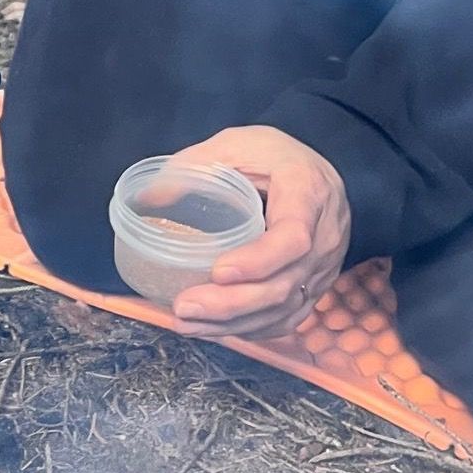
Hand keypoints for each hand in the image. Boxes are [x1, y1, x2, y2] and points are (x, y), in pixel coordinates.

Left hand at [155, 126, 350, 339]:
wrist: (317, 173)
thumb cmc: (274, 156)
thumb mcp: (236, 144)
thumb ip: (195, 165)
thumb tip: (147, 199)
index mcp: (308, 193)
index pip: (294, 237)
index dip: (258, 260)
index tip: (217, 271)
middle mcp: (325, 237)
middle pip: (285, 284)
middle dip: (232, 303)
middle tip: (184, 306)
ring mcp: (323, 268)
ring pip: (284, 309)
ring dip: (234, 322)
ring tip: (186, 323)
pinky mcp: (313, 287)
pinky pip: (286, 318)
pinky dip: (249, 328)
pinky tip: (213, 328)